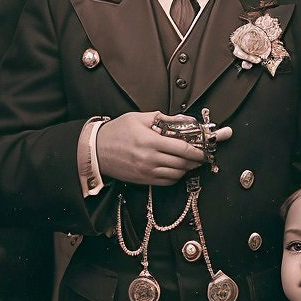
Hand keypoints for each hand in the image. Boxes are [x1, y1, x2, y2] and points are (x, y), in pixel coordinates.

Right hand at [95, 112, 232, 185]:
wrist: (96, 151)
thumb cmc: (116, 132)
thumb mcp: (137, 118)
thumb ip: (161, 118)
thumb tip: (180, 119)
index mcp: (151, 141)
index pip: (182, 148)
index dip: (197, 150)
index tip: (204, 150)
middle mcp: (151, 159)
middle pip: (182, 163)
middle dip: (195, 160)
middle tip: (201, 156)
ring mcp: (148, 172)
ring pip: (176, 174)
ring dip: (186, 168)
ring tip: (189, 161)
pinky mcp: (144, 180)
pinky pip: (167, 182)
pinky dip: (175, 176)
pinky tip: (176, 169)